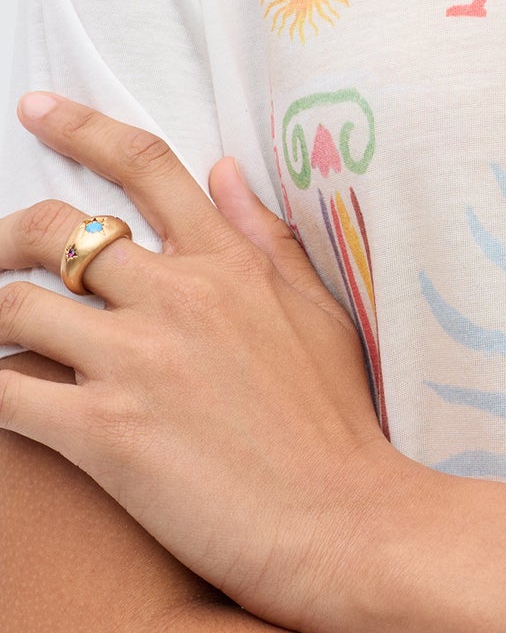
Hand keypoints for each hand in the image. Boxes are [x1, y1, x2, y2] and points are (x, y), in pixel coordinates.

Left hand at [0, 92, 405, 632]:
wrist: (345, 523)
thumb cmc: (338, 426)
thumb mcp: (318, 313)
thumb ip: (265, 239)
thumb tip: (223, 171)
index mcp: (228, 262)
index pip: (145, 166)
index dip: (80, 127)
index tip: (36, 109)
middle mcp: (179, 295)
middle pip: (57, 230)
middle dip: (5, 236)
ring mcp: (138, 361)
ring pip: (15, 307)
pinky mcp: (104, 433)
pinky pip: (6, 393)